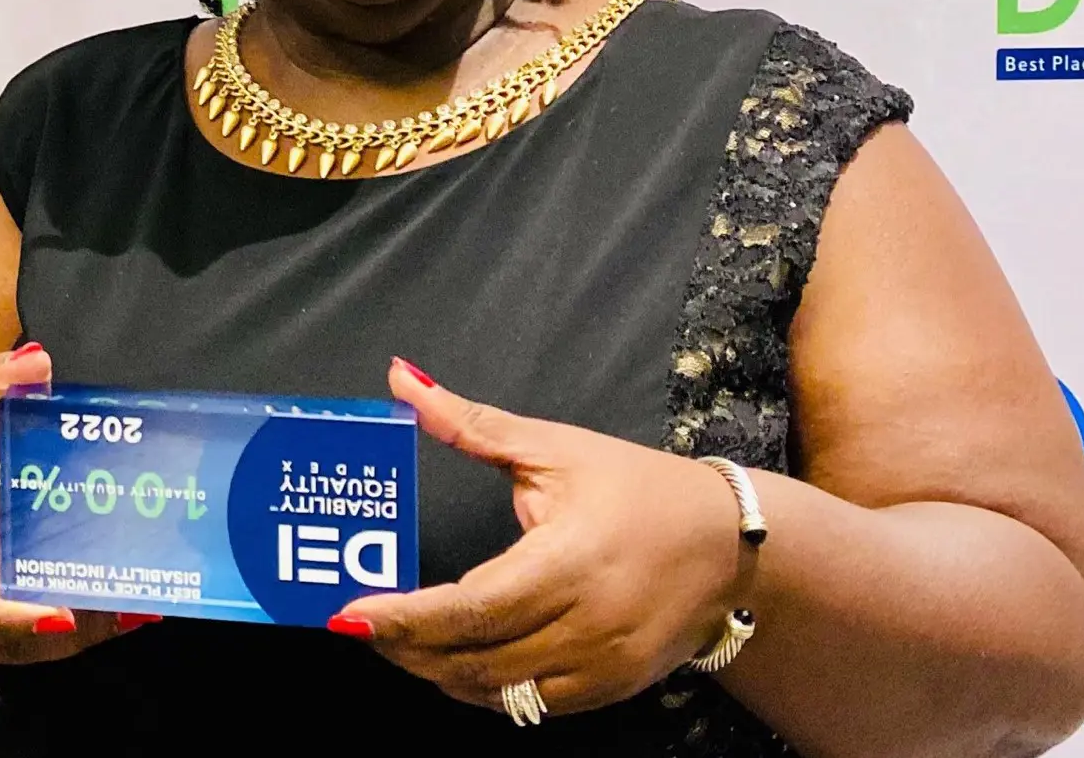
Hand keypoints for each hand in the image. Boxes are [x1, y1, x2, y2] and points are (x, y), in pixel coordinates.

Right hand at [0, 343, 137, 662]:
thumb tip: (35, 362)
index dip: (2, 621)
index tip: (60, 615)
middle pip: (0, 639)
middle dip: (65, 634)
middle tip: (127, 607)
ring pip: (28, 641)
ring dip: (87, 630)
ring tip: (141, 604)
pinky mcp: (6, 605)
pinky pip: (44, 625)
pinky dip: (90, 620)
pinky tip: (136, 604)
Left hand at [335, 357, 752, 718]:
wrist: (732, 544)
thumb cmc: (639, 488)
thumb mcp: (555, 447)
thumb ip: (471, 424)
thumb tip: (400, 379)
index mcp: (570, 561)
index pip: (472, 607)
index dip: (406, 618)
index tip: (351, 613)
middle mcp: (588, 624)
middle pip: (476, 657)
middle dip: (406, 647)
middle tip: (358, 625)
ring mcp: (603, 666)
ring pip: (498, 691)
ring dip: (437, 671)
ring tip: (396, 641)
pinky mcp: (611, 688)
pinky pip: (531, 705)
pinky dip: (484, 688)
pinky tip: (452, 661)